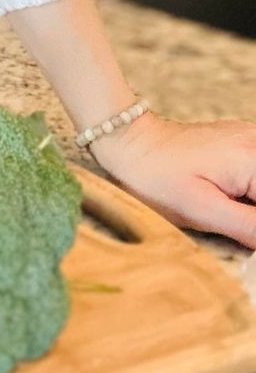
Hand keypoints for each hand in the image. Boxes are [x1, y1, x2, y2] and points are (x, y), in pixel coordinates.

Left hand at [89, 111, 255, 247]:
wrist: (129, 143)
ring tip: (226, 212)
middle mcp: (255, 142)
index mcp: (253, 159)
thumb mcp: (204, 211)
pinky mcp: (240, 144)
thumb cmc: (158, 178)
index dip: (255, 226)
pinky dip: (248, 194)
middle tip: (230, 223)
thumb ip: (252, 228)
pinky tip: (228, 199)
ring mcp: (249, 139)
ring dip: (250, 209)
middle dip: (251, 215)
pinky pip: (254, 175)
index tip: (242, 233)